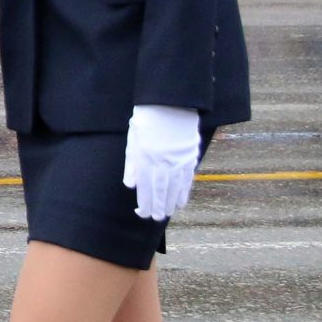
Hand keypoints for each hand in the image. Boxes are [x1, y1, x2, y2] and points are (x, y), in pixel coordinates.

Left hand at [124, 104, 202, 220]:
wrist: (171, 103)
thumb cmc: (147, 118)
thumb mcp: (133, 137)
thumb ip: (131, 163)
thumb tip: (131, 185)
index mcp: (145, 156)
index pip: (144, 185)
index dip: (144, 201)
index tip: (142, 212)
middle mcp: (162, 161)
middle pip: (159, 190)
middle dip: (156, 206)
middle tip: (155, 218)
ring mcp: (178, 160)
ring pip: (174, 187)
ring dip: (169, 203)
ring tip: (166, 214)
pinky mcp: (190, 157)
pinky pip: (187, 180)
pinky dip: (183, 193)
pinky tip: (180, 202)